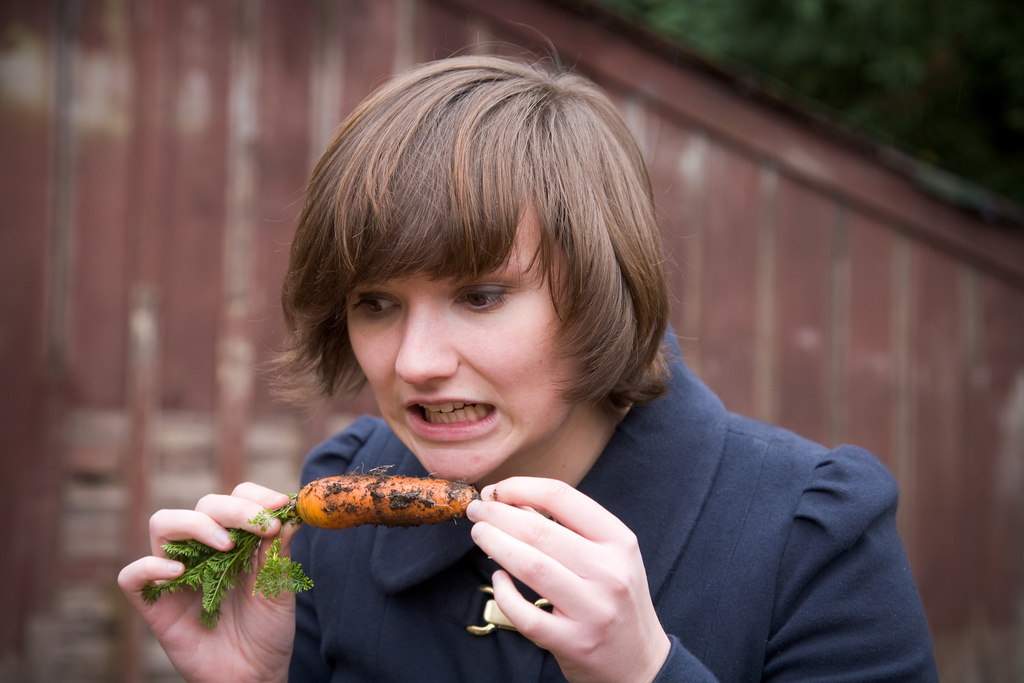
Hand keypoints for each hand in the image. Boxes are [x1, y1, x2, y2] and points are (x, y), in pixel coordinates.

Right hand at [117, 483, 298, 682]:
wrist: (255, 675)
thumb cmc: (268, 630)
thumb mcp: (279, 586)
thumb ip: (279, 550)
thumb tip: (288, 510)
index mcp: (236, 540)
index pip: (236, 497)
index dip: (255, 496)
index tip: (279, 506)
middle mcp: (203, 550)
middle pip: (204, 505)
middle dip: (234, 509)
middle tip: (261, 526)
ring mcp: (176, 574)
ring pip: (163, 524)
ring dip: (195, 525)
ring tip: (225, 547)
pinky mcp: (155, 605)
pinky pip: (132, 575)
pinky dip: (150, 566)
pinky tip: (178, 571)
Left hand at [467, 477, 669, 682]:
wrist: (640, 661)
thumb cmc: (617, 600)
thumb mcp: (610, 556)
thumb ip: (569, 528)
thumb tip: (514, 502)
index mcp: (619, 542)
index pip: (562, 498)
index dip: (521, 487)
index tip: (497, 489)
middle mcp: (610, 573)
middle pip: (540, 531)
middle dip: (498, 515)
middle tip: (477, 511)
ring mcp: (593, 610)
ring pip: (531, 566)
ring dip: (495, 544)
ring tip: (480, 534)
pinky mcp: (573, 643)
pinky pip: (525, 613)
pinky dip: (504, 592)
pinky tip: (498, 579)